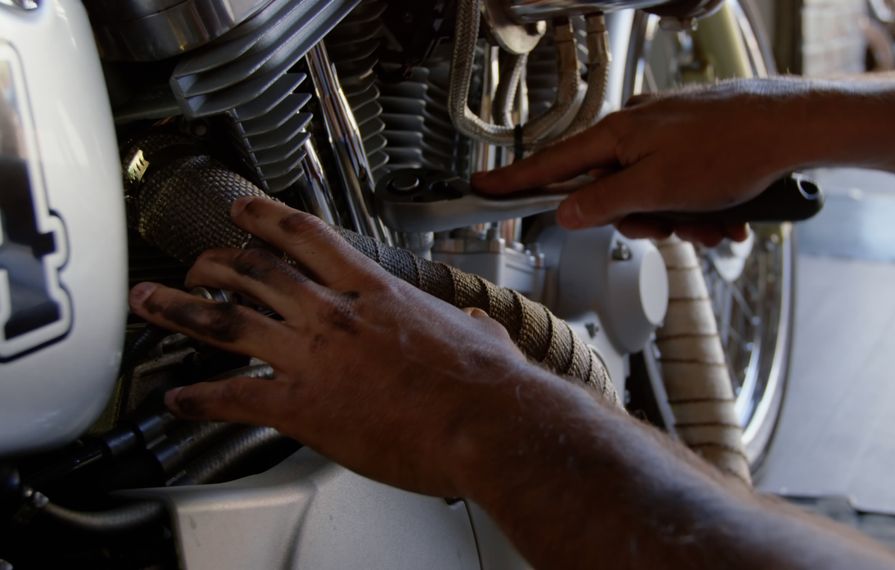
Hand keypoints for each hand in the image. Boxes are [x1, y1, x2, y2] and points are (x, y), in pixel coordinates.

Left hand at [128, 197, 526, 497]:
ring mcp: (314, 357)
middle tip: (193, 261)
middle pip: (256, 272)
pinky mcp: (303, 406)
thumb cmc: (488, 385)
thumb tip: (478, 327)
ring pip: (228, 321)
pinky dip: (199, 399)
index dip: (269, 218)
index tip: (245, 209)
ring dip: (182, 310)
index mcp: (377, 293)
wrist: (485, 422)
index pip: (310, 239)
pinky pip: (233, 396)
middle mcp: (336, 315)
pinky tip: (180, 400)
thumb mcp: (482, 338)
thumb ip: (472, 328)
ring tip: (153, 302)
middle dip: (215, 262)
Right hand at [473, 80, 808, 244]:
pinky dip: (700, 208)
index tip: (484, 191)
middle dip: (641, 220)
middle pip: (609, 191)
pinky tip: (726, 216)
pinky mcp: (694, 144)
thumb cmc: (728, 149)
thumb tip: (567, 212)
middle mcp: (637, 131)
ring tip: (711, 222)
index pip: (552, 165)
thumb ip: (605, 202)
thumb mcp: (655, 188)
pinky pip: (680, 187)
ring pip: (651, 195)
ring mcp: (667, 136)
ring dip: (680, 220)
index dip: (516, 182)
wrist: (790, 128)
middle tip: (669, 226)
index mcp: (617, 136)